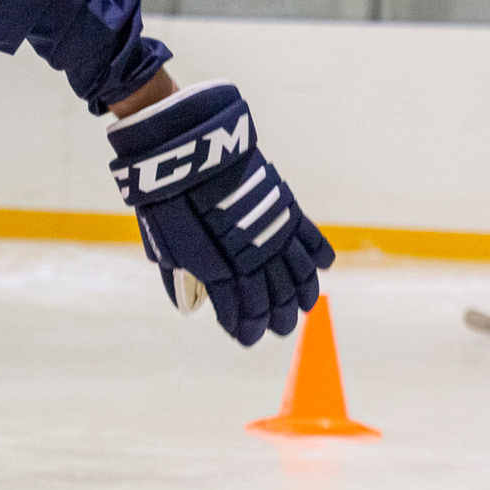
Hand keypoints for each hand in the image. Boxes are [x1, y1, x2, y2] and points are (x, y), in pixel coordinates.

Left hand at [108, 82, 334, 345]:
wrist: (188, 151)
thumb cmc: (168, 200)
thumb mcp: (167, 247)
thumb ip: (184, 277)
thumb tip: (193, 307)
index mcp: (222, 269)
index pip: (243, 309)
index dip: (246, 327)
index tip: (245, 338)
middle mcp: (254, 254)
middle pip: (275, 296)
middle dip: (277, 318)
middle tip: (278, 330)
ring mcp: (273, 230)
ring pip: (298, 272)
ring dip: (302, 295)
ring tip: (303, 309)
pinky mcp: (284, 206)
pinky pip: (309, 236)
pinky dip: (318, 255)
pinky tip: (322, 269)